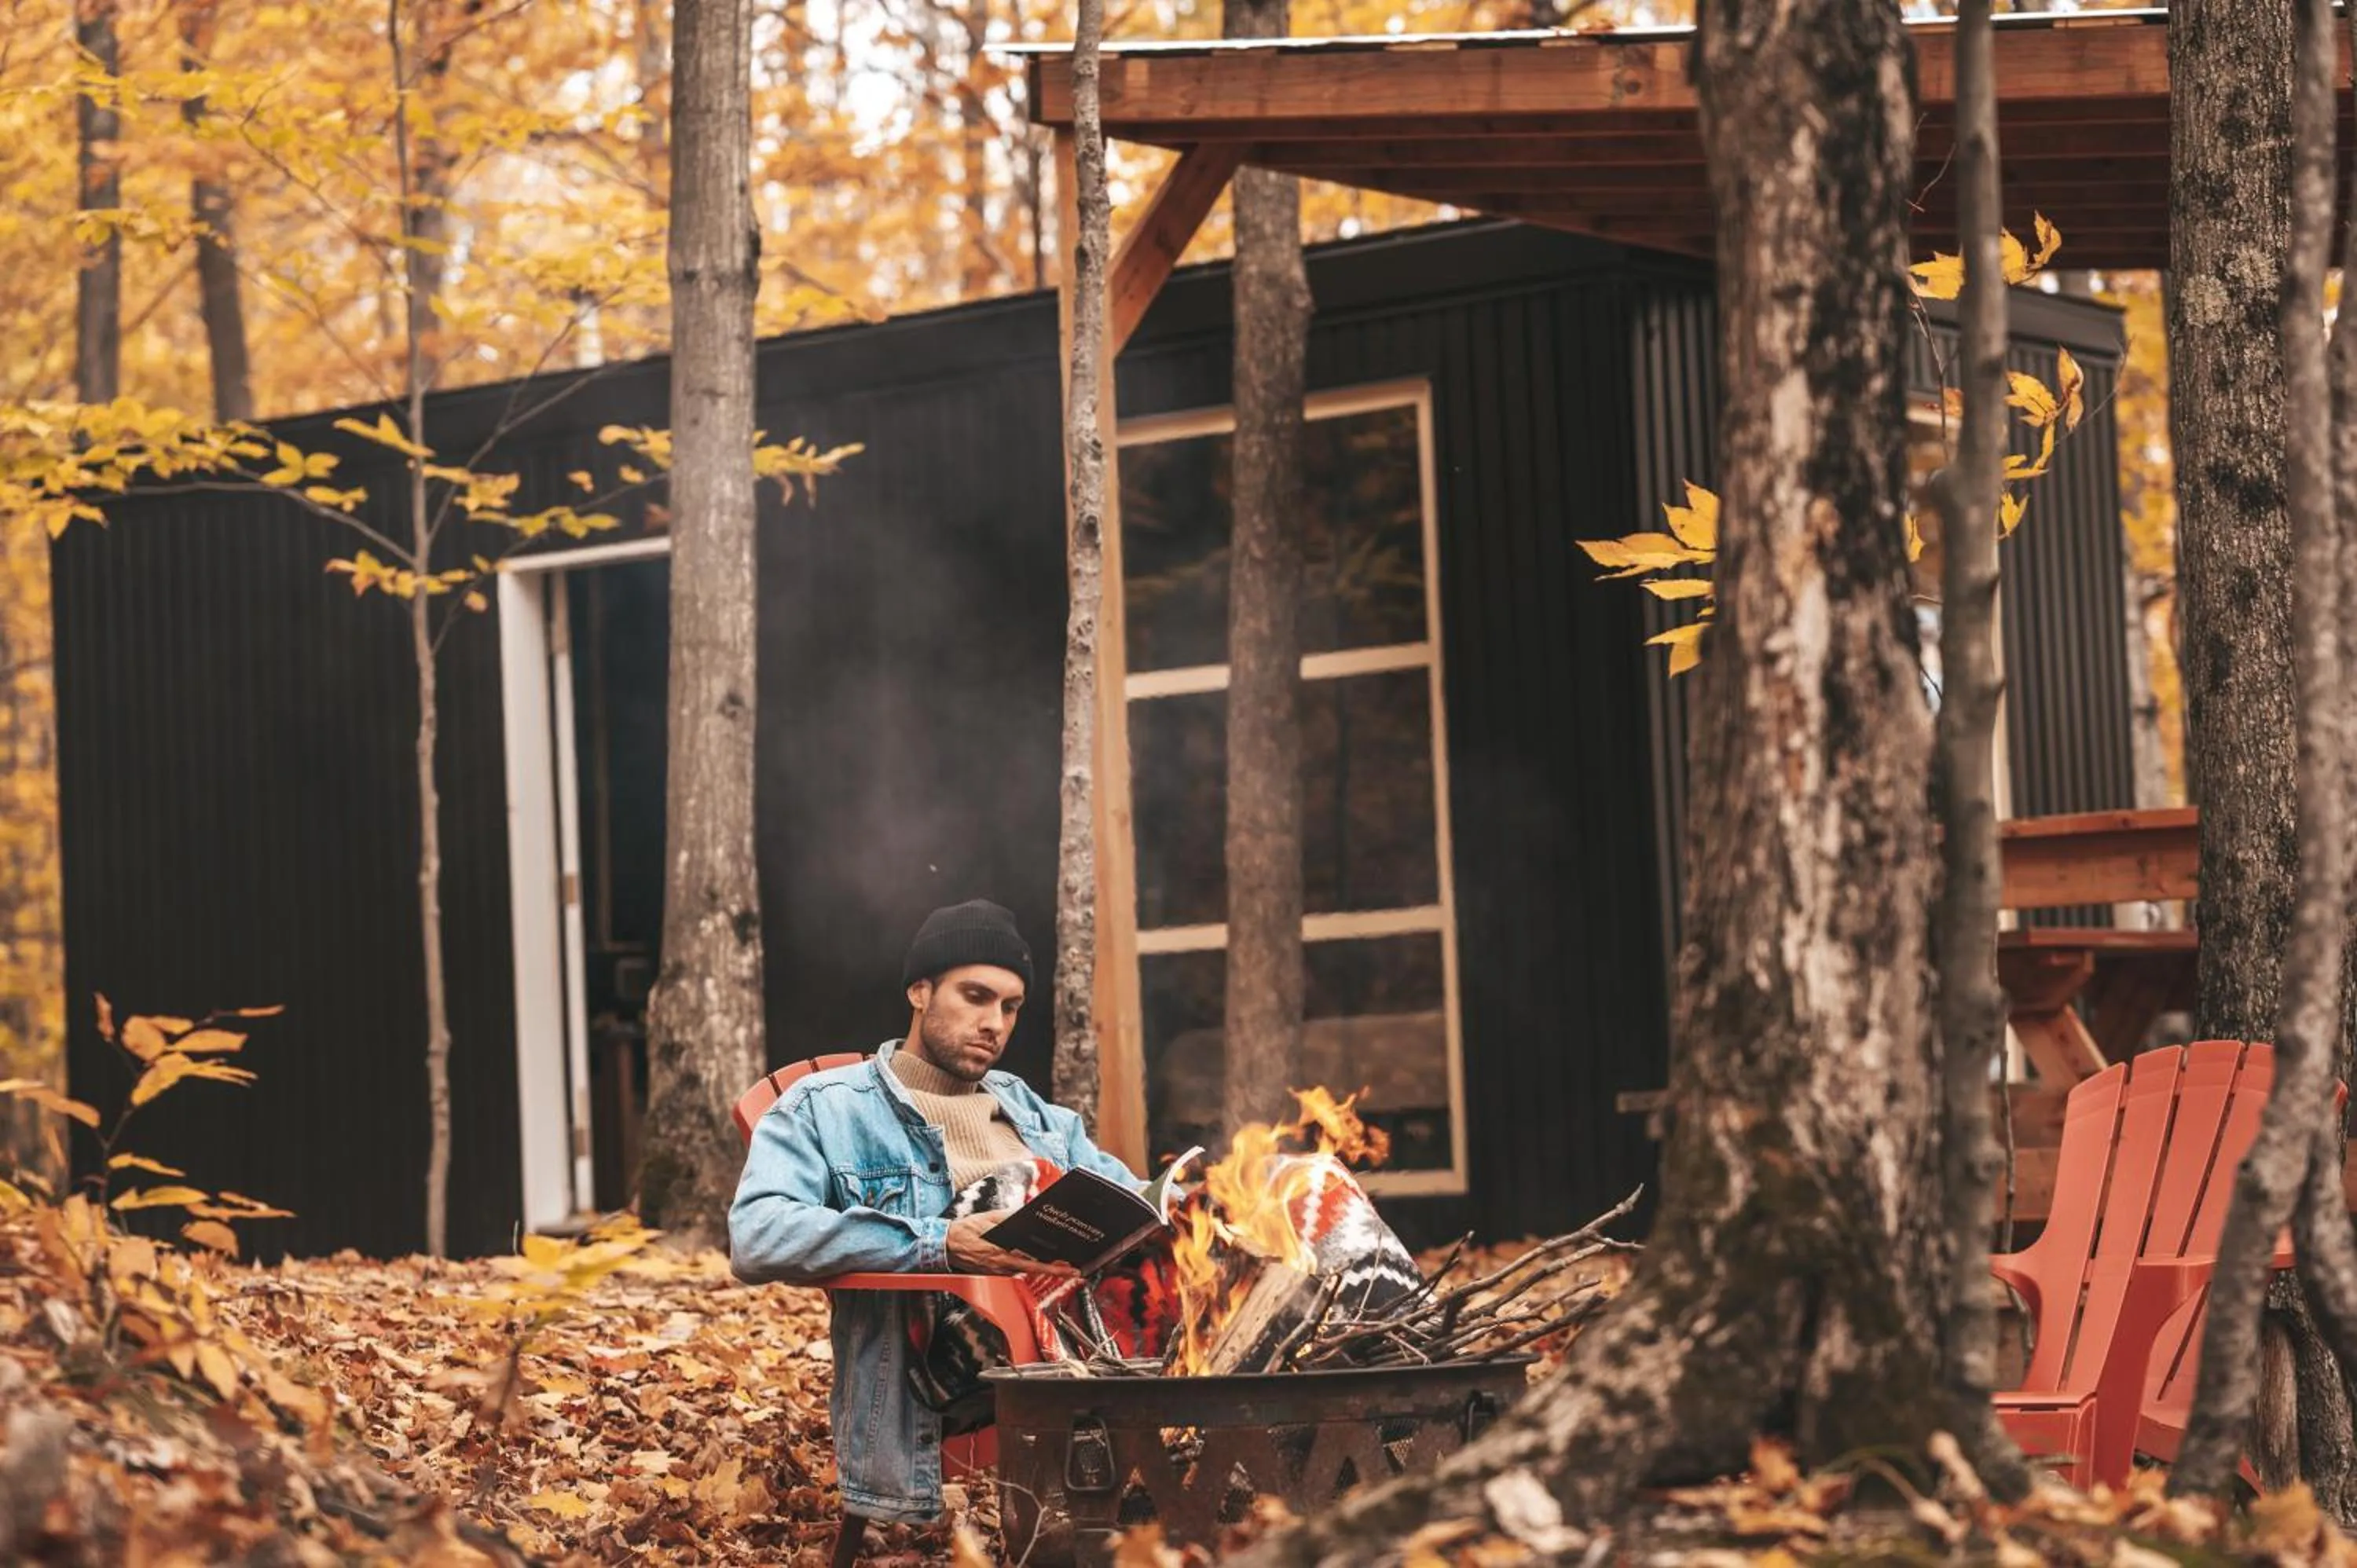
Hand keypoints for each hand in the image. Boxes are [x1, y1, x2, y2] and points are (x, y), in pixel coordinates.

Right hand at [945, 1212, 1079, 1277]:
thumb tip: (1027, 1213)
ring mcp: (998, 1271)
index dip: (1053, 1266)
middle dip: (1055, 1270)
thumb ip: (1009, 1217)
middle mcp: (1002, 1265)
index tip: (1069, 1265)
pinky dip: (1027, 1267)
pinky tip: (1037, 1262)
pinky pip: (1015, 1271)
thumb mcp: (989, 1218)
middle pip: (1034, 1270)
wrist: (946, 1245)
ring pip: (1026, 1271)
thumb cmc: (966, 1230)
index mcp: (1003, 1252)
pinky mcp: (994, 1273)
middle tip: (1074, 1271)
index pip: (1034, 1262)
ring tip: (1062, 1266)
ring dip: (1043, 1269)